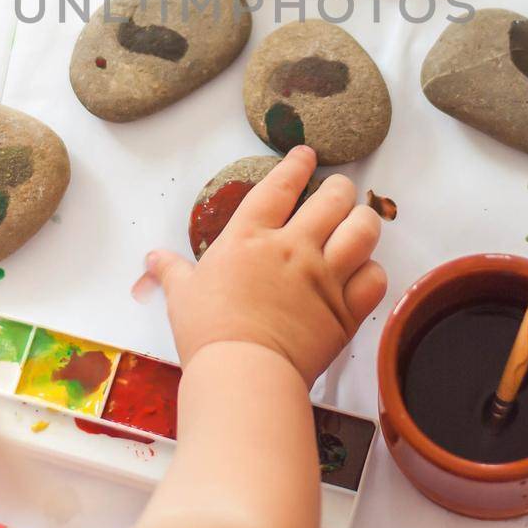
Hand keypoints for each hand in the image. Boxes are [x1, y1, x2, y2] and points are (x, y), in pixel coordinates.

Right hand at [137, 145, 387, 383]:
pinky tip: (364, 271)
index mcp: (249, 238)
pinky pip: (374, 278)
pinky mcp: (345, 310)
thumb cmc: (208, 333)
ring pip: (363, 230)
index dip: (296, 164)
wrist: (243, 373)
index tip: (307, 154)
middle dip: (341, 188)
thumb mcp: (182, 296)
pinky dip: (373, 271)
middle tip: (339, 191)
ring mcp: (323, 277)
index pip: (279, 186)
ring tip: (360, 221)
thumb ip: (172, 271)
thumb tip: (153, 258)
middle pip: (333, 199)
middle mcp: (292, 249)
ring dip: (365, 221)